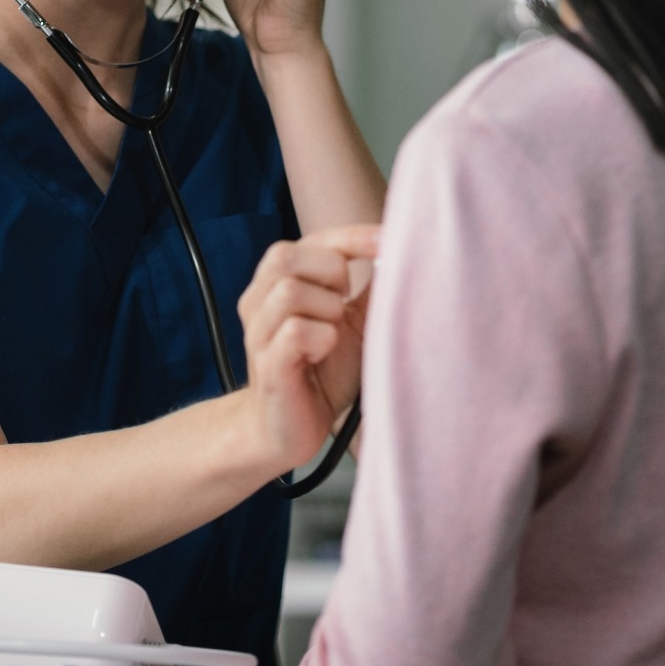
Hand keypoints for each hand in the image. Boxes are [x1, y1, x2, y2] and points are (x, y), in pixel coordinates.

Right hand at [238, 224, 380, 472]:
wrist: (291, 428)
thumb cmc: (324, 370)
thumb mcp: (356, 323)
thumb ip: (371, 289)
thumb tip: (405, 252)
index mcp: (281, 283)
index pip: (313, 240)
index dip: (353, 237)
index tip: (391, 240)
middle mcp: (260, 302)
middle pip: (285, 255)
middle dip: (330, 272)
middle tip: (345, 305)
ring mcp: (259, 334)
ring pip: (290, 291)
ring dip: (327, 310)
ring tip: (334, 335)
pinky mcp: (268, 367)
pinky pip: (294, 332)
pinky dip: (321, 339)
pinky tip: (324, 354)